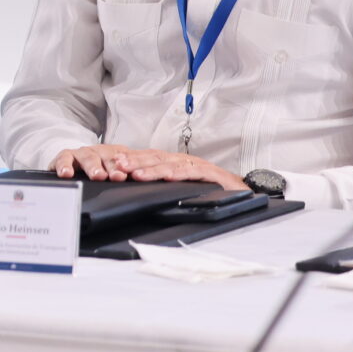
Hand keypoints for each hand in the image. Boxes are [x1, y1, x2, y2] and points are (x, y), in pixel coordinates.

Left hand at [52, 143, 243, 189]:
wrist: (240, 192)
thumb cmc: (208, 190)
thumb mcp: (180, 188)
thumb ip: (161, 187)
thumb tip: (136, 192)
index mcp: (174, 163)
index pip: (149, 158)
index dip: (131, 159)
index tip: (112, 163)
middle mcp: (183, 161)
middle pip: (155, 158)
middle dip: (135, 161)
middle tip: (117, 166)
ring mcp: (197, 166)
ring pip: (170, 164)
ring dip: (152, 168)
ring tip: (135, 173)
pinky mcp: (211, 174)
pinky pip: (192, 172)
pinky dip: (179, 173)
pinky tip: (167, 176)